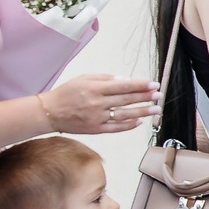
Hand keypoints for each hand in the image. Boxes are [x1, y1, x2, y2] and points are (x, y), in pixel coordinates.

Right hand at [40, 74, 159, 134]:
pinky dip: (129, 125)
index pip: (123, 86)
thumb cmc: (67, 93)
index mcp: (95, 88)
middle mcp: (97, 103)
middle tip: (159, 96)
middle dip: (145, 97)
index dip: (140, 85)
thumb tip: (125, 80)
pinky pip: (116, 128)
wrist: (50, 112)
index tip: (153, 84)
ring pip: (124, 115)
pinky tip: (139, 121)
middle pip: (127, 100)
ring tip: (155, 109)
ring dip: (142, 112)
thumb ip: (106, 78)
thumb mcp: (84, 78)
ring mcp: (97, 118)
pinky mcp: (95, 129)